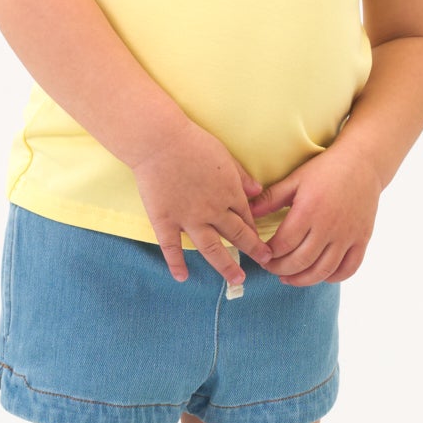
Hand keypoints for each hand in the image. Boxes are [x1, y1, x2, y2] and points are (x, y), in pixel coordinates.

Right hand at [130, 120, 275, 286]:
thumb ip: (241, 176)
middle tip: (263, 263)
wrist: (159, 141)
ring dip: (226, 266)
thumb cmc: (193, 142)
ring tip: (237, 280)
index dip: (255, 231)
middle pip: (237, 235)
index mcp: (230, 192)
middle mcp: (213, 210)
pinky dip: (177, 264)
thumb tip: (258, 191)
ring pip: (212, 248)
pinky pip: (172, 247)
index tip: (262, 242)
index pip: (247, 217)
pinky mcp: (165, 220)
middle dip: (252, 250)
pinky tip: (183, 277)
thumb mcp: (225, 156)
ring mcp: (189, 218)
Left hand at [246, 143, 380, 284]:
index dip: (268, 254)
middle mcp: (328, 226)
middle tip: (270, 268)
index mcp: (308, 210)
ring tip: (288, 277)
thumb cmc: (326, 170)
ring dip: (302, 280)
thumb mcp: (295, 179)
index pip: (283, 244)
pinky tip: (319, 274)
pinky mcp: (362, 239)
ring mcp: (347, 235)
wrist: (363, 163)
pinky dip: (333, 277)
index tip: (261, 254)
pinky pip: (348, 268)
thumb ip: (270, 198)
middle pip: (300, 261)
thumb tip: (247, 213)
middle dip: (279, 269)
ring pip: (322, 271)